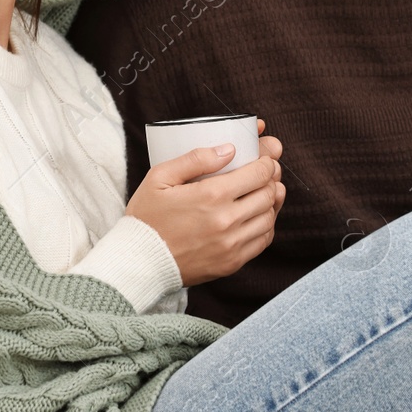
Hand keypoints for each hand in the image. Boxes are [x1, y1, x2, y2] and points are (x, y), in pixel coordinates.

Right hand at [125, 119, 285, 285]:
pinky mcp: (232, 262)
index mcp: (211, 195)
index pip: (258, 174)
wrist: (139, 261)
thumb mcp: (160, 177)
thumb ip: (195, 159)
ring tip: (264, 192)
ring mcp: (231, 244)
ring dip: (271, 202)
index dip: (266, 163)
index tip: (263, 159)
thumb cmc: (147, 217)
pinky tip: (258, 216)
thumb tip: (228, 149)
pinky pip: (263, 240)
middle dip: (271, 179)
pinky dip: (267, 225)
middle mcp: (226, 221)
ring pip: (269, 217)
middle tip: (265, 173)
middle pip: (268, 194)